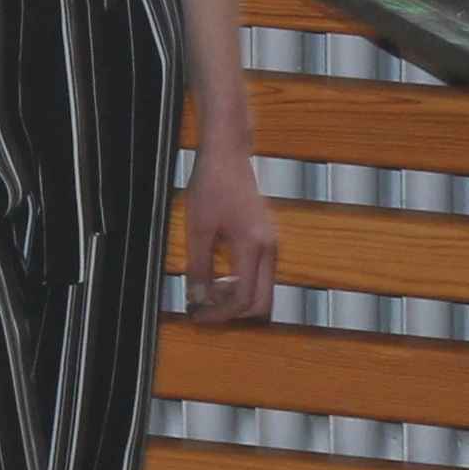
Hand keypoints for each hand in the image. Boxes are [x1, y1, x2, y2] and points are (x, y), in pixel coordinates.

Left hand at [179, 157, 278, 325]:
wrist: (228, 155)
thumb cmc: (213, 183)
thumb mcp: (198, 229)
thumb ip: (198, 267)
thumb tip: (197, 298)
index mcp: (253, 246)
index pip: (243, 299)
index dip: (219, 314)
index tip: (198, 315)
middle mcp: (269, 248)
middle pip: (261, 303)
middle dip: (232, 312)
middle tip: (204, 309)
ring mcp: (271, 244)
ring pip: (263, 291)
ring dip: (237, 298)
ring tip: (208, 291)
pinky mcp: (267, 240)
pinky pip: (261, 275)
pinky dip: (242, 284)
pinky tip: (219, 276)